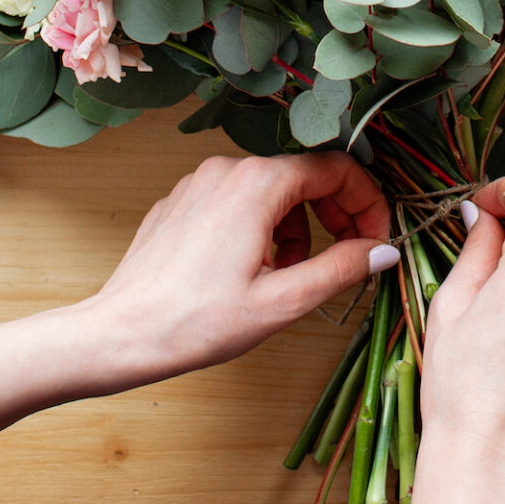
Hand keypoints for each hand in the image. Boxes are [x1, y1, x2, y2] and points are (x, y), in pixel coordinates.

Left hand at [77, 152, 394, 388]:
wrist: (121, 334)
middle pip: (304, 176)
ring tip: (290, 276)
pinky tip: (252, 271)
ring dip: (297, 227)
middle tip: (348, 258)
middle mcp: (227, 169)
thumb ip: (341, 268)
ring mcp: (198, 182)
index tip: (377, 241)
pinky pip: (237, 201)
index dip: (367, 204)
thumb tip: (384, 250)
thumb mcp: (282, 302)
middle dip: (336, 214)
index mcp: (257, 184)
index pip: (336, 170)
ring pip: (271, 191)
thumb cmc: (197, 322)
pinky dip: (261, 228)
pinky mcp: (180, 202)